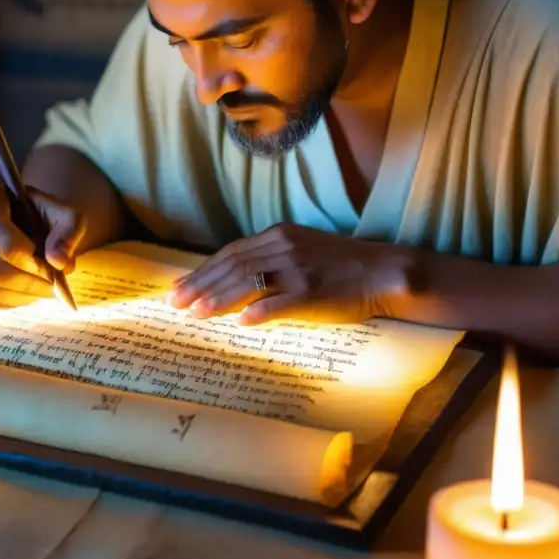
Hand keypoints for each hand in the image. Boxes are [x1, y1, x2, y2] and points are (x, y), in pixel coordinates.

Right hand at [0, 181, 84, 307]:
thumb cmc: (43, 219)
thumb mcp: (66, 216)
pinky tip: (25, 295)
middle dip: (24, 281)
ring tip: (42, 292)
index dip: (20, 250)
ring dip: (19, 295)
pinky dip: (7, 303)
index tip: (47, 265)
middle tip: (51, 287)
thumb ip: (68, 232)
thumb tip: (59, 262)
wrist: (25, 227)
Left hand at [166, 224, 411, 324]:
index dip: (202, 270)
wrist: (383, 272)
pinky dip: (258, 311)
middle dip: (200, 285)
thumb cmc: (340, 265)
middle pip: (231, 266)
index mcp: (278, 235)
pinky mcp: (313, 292)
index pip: (230, 253)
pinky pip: (279, 302)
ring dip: (219, 298)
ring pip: (248, 282)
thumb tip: (232, 280)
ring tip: (198, 313)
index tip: (179, 286)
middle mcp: (284, 248)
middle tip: (175, 303)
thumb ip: (268, 259)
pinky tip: (241, 323)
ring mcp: (298, 269)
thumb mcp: (301, 250)